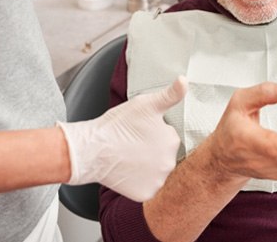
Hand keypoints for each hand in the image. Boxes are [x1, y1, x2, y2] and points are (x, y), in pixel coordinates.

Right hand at [58, 77, 185, 201]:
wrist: (92, 150)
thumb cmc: (117, 125)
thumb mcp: (146, 103)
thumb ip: (170, 94)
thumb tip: (184, 80)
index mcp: (172, 140)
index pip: (168, 136)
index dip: (153, 133)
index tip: (139, 131)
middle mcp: (170, 163)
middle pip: (164, 155)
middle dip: (152, 150)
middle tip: (133, 144)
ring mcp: (158, 181)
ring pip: (157, 172)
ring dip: (148, 166)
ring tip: (129, 157)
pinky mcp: (145, 194)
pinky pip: (147, 188)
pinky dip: (139, 182)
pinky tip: (128, 171)